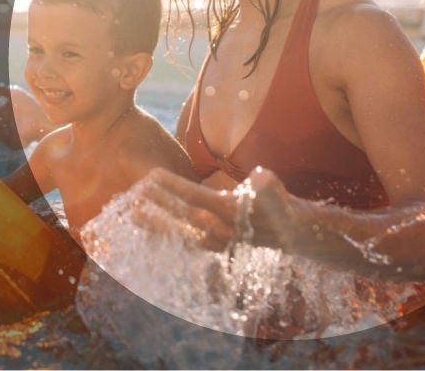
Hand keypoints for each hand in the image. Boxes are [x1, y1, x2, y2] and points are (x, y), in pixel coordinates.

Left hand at [137, 167, 302, 251]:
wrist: (292, 235)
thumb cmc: (281, 207)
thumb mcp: (278, 193)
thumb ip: (268, 187)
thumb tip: (260, 178)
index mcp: (233, 214)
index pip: (198, 198)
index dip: (175, 187)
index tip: (152, 175)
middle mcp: (222, 232)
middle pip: (184, 218)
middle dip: (159, 205)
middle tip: (134, 193)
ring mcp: (216, 243)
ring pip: (181, 234)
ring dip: (157, 225)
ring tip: (132, 213)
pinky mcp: (214, 249)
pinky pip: (185, 244)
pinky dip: (166, 237)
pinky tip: (147, 230)